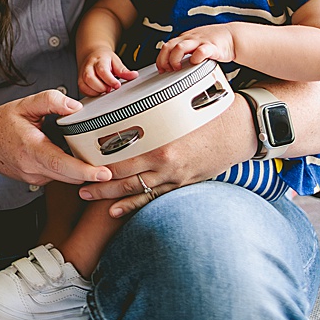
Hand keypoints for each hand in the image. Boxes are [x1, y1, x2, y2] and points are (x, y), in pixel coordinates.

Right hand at [0, 90, 112, 186]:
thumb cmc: (1, 123)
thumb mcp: (24, 104)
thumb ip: (50, 101)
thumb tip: (76, 107)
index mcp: (30, 149)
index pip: (61, 164)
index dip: (85, 171)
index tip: (104, 173)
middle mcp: (32, 169)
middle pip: (70, 177)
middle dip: (92, 173)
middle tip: (112, 164)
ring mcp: (33, 178)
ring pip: (66, 179)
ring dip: (80, 171)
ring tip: (92, 157)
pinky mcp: (35, 181)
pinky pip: (58, 177)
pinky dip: (68, 169)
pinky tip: (69, 155)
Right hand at [78, 47, 136, 95]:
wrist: (92, 54)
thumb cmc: (104, 58)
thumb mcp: (115, 61)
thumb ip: (123, 70)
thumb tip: (133, 75)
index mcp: (99, 60)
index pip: (102, 70)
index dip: (110, 80)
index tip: (117, 85)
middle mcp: (88, 67)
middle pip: (90, 78)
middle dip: (101, 87)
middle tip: (110, 89)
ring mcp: (82, 74)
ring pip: (84, 85)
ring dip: (96, 91)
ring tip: (104, 90)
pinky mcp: (80, 81)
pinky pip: (82, 90)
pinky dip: (91, 94)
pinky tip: (98, 92)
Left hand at [79, 92, 253, 216]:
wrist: (245, 129)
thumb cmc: (211, 112)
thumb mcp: (180, 108)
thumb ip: (153, 114)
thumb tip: (126, 109)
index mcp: (162, 143)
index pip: (122, 153)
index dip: (98, 158)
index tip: (79, 157)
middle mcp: (166, 164)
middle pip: (123, 176)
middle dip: (97, 181)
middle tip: (75, 181)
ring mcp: (176, 177)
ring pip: (135, 190)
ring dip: (109, 195)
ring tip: (87, 196)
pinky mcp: (184, 184)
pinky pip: (154, 199)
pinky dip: (133, 206)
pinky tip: (115, 211)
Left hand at [156, 25, 235, 72]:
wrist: (233, 36)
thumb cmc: (214, 42)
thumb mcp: (195, 43)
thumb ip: (184, 50)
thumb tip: (171, 62)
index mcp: (185, 38)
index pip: (166, 46)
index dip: (161, 58)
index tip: (161, 69)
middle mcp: (190, 39)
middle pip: (169, 46)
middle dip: (164, 60)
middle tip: (167, 70)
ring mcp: (200, 42)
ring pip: (180, 47)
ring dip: (175, 59)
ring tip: (178, 68)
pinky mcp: (212, 47)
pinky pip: (200, 51)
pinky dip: (195, 58)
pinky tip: (196, 63)